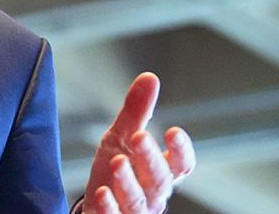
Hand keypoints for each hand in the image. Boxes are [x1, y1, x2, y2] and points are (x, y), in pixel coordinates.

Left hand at [82, 73, 195, 213]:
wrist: (97, 199)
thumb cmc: (116, 166)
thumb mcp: (123, 135)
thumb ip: (137, 112)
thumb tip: (150, 77)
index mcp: (160, 172)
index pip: (181, 165)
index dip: (181, 150)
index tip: (173, 131)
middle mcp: (152, 194)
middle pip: (160, 180)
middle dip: (151, 158)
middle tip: (139, 136)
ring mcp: (134, 210)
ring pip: (138, 201)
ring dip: (129, 181)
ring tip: (118, 160)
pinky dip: (110, 206)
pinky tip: (102, 192)